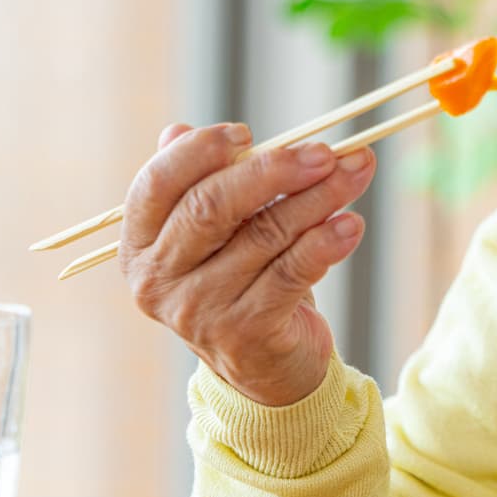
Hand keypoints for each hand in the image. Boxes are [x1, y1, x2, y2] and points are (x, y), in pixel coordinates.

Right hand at [122, 122, 376, 406]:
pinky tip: (352, 223)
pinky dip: (326, 242)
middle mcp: (159, 280)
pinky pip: (292, 273)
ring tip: (355, 172)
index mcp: (140, 244)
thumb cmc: (239, 280)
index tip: (246, 132)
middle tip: (324, 151)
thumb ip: (199, 182)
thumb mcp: (213, 234)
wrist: (264, 367)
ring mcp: (200, 310)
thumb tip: (178, 129)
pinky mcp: (246, 333)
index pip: (156, 184)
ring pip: (264, 235)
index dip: (199, 152)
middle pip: (211, 206)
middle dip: (274, 169)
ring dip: (319, 197)